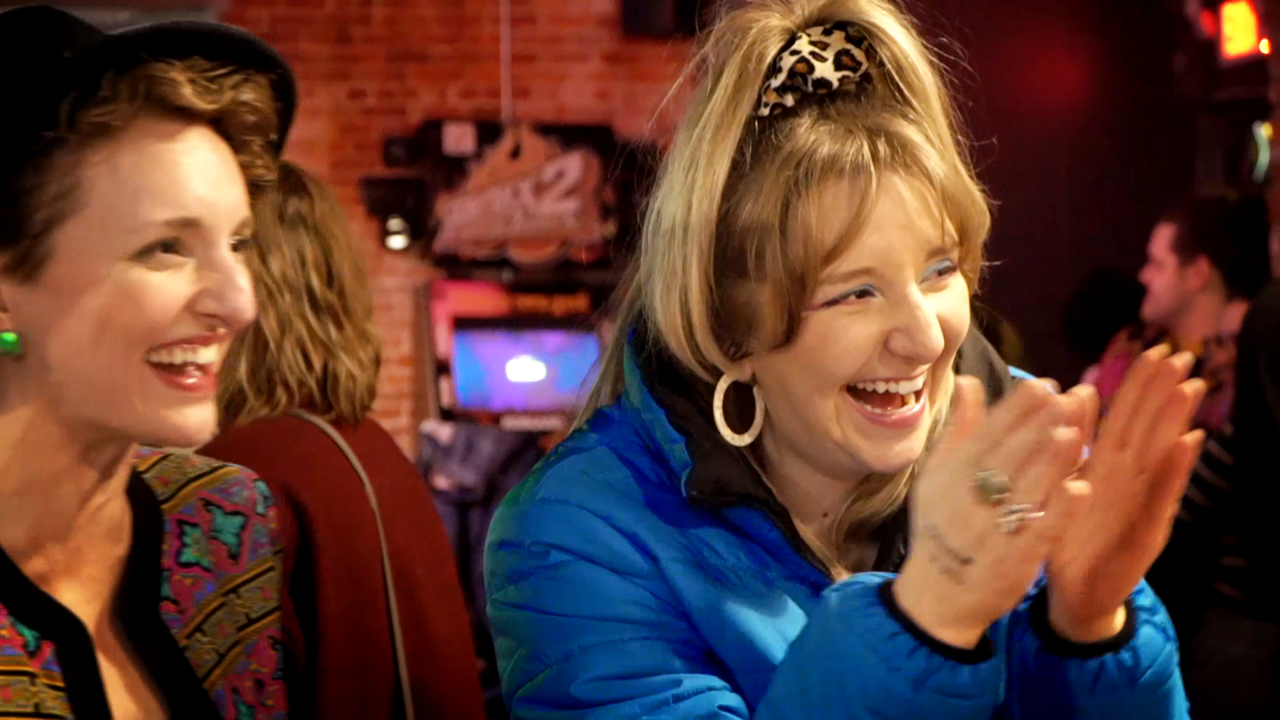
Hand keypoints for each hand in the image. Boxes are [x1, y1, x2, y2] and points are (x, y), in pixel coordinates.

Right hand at [894, 376, 1091, 648]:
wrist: (940, 594)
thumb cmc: (942, 525)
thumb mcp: (938, 474)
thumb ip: (960, 428)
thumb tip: (970, 381)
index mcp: (951, 473)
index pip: (988, 433)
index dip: (1017, 409)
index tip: (1044, 384)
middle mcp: (968, 498)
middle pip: (1008, 456)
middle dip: (1037, 427)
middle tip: (1066, 399)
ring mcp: (992, 530)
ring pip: (1026, 489)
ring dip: (1050, 462)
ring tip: (1074, 434)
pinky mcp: (1015, 559)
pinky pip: (1039, 531)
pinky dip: (1060, 510)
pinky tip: (1081, 489)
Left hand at [1047, 346, 1206, 641]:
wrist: (1075, 593)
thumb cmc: (1069, 535)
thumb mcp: (1064, 481)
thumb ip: (1075, 440)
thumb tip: (1081, 392)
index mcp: (1105, 465)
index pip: (1125, 416)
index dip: (1140, 384)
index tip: (1156, 348)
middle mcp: (1126, 478)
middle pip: (1147, 426)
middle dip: (1164, 391)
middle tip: (1183, 354)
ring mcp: (1138, 502)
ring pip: (1158, 454)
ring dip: (1174, 420)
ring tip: (1191, 387)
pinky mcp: (1144, 529)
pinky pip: (1159, 495)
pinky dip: (1174, 469)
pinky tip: (1188, 443)